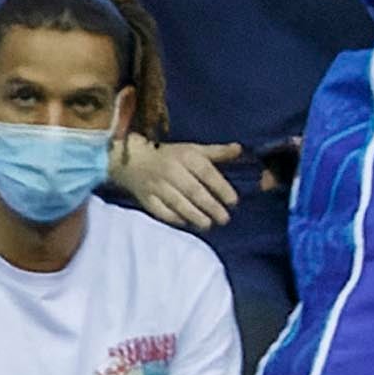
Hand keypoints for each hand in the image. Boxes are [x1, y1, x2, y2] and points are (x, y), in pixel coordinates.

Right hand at [115, 137, 243, 229]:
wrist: (133, 161)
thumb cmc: (170, 156)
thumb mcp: (193, 150)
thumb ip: (217, 152)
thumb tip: (240, 149)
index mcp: (185, 156)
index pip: (206, 172)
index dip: (221, 187)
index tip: (234, 201)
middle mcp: (171, 170)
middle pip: (193, 190)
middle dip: (211, 206)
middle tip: (225, 219)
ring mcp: (157, 186)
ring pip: (178, 203)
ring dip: (195, 216)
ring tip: (209, 225)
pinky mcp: (147, 199)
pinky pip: (162, 211)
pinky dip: (175, 218)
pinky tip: (188, 223)